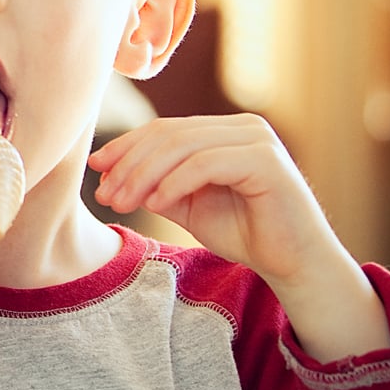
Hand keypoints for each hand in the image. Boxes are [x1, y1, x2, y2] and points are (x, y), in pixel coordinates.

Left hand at [89, 114, 389, 358]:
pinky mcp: (266, 161)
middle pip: (168, 135)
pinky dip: (174, 183)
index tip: (97, 170)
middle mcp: (243, 126)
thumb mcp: (189, 204)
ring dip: (144, 175)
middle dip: (129, 164)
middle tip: (106, 194)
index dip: (125, 147)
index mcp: (224, 130)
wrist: (292, 263)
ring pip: (182, 146)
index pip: (164, 129)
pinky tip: (154, 204)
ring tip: (123, 201)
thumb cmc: (245, 233)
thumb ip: (156, 183)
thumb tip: (107, 170)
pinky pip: (206, 164)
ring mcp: (257, 140)